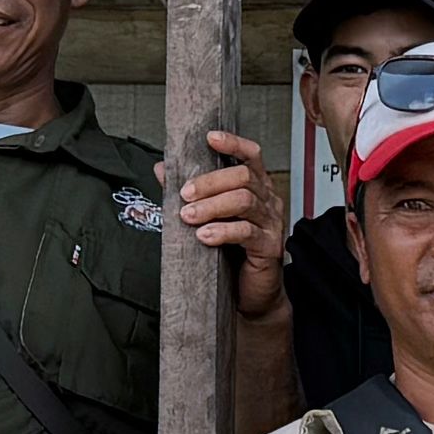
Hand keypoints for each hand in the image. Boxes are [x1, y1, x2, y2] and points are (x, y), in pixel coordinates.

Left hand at [172, 129, 287, 319]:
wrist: (250, 295)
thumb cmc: (232, 254)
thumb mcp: (209, 218)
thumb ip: (189, 192)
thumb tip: (162, 169)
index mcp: (257, 187)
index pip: (251, 155)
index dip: (232, 143)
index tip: (210, 138)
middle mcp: (268, 201)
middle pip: (243, 177)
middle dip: (209, 182)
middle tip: (184, 194)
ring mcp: (271, 223)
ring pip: (244, 201)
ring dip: (211, 206)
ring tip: (189, 216)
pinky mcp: (269, 246)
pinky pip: (246, 232)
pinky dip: (222, 231)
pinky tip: (205, 236)